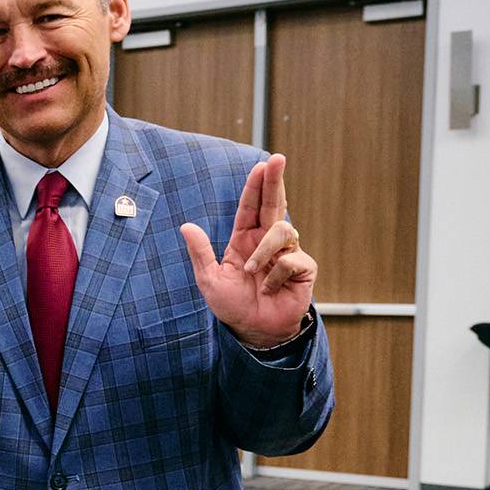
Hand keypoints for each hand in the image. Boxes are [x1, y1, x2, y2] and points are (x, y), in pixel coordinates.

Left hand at [180, 154, 316, 349]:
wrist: (254, 330)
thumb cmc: (232, 305)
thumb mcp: (209, 280)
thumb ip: (200, 253)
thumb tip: (185, 226)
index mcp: (245, 240)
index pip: (251, 208)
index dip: (256, 187)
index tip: (261, 165)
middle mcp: (267, 242)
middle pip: (274, 204)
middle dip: (275, 181)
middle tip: (278, 159)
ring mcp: (287, 252)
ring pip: (282, 230)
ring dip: (264, 250)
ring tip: (251, 271)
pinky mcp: (303, 268)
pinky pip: (290, 260)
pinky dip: (274, 276)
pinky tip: (270, 289)